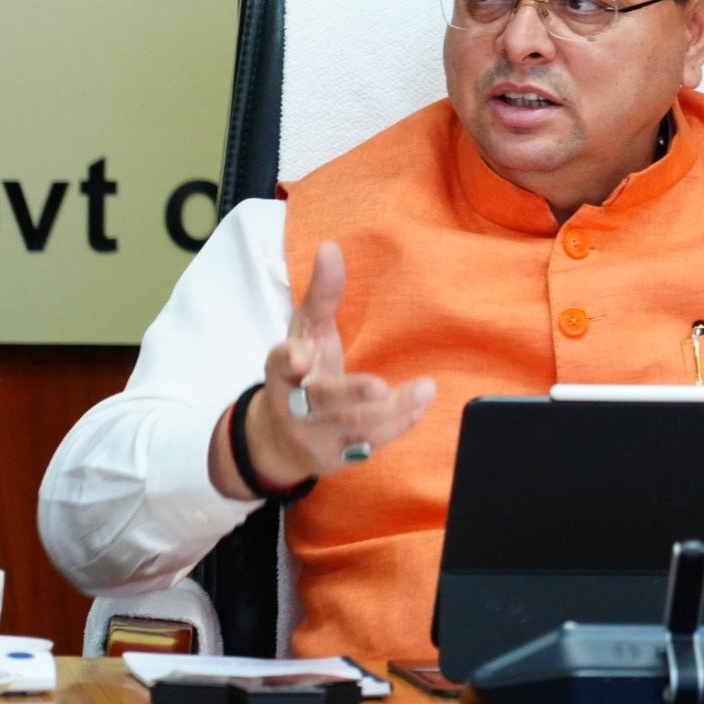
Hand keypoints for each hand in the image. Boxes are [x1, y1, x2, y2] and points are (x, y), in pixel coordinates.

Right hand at [213, 240, 434, 496]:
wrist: (277, 440)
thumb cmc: (298, 375)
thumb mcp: (303, 333)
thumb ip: (321, 294)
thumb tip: (331, 246)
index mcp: (282, 373)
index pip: (281, 365)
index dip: (289, 361)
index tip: (301, 356)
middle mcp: (295, 407)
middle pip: (322, 402)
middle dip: (350, 394)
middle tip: (379, 387)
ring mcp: (317, 436)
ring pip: (354, 426)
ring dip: (393, 409)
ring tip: (426, 388)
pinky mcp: (339, 457)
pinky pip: (372, 444)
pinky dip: (399, 425)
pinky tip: (421, 405)